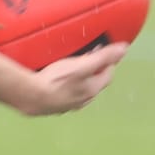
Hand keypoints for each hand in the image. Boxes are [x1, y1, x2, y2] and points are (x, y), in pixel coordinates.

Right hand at [13, 42, 128, 115]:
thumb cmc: (56, 80)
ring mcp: (67, 105)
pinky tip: (55, 84)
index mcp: (92, 89)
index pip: (108, 74)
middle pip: (94, 83)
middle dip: (94, 71)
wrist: (29, 96)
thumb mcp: (82, 64)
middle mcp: (82, 100)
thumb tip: (124, 48)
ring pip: (79, 92)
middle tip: (88, 59)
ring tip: (72, 70)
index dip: (109, 62)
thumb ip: (103, 57)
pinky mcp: (52, 107)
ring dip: (79, 81)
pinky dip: (64, 89)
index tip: (105, 52)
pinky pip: (63, 96)